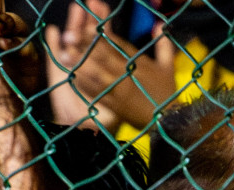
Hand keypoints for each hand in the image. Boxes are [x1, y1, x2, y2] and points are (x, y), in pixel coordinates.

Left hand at [47, 0, 175, 125]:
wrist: (169, 120)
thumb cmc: (167, 93)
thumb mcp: (168, 66)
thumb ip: (162, 44)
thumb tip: (159, 24)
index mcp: (140, 61)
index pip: (117, 44)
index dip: (100, 34)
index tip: (86, 25)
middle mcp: (128, 73)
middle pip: (103, 55)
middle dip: (85, 44)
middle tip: (69, 34)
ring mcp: (120, 89)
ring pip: (97, 73)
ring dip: (80, 63)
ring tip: (64, 53)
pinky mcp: (114, 105)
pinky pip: (97, 93)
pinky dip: (84, 84)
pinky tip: (72, 77)